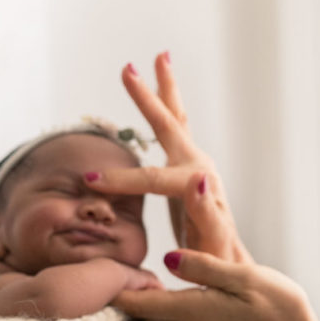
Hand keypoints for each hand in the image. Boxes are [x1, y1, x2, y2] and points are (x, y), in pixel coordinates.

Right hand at [86, 53, 250, 264]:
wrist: (228, 263)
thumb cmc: (216, 260)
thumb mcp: (212, 242)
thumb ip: (206, 212)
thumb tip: (200, 180)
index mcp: (198, 186)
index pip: (153, 177)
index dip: (121, 179)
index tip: (91, 180)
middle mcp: (199, 167)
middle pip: (170, 126)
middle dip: (149, 97)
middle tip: (129, 67)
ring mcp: (195, 165)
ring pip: (176, 120)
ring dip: (164, 90)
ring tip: (160, 57)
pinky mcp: (188, 169)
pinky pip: (175, 132)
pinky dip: (166, 111)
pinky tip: (159, 99)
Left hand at [113, 249, 319, 320]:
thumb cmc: (276, 308)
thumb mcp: (243, 278)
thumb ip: (204, 266)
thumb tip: (167, 257)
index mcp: (187, 309)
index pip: (130, 300)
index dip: (109, 279)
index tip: (96, 254)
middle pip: (132, 305)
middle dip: (115, 281)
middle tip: (98, 249)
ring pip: (148, 306)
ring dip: (134, 286)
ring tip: (119, 258)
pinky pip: (165, 307)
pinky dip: (153, 291)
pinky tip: (155, 272)